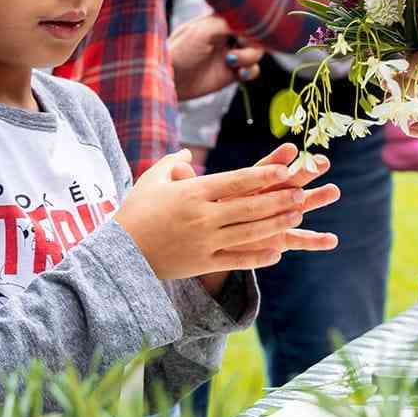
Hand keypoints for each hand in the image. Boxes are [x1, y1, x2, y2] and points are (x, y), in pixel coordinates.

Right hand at [115, 147, 338, 283]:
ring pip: (248, 232)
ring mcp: (204, 241)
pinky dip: (259, 257)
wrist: (116, 255)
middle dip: (278, 199)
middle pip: (249, 206)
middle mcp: (202, 216)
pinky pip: (236, 260)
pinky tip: (278, 252)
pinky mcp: (202, 263)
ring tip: (297, 216)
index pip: (237, 181)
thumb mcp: (152, 180)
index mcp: (194, 192)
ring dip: (276, 224)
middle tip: (301, 192)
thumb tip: (189, 153)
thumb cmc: (135, 213)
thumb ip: (174, 164)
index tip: (286, 171)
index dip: (264, 177)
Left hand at [169, 13, 265, 100]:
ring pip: (257, 52)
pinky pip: (253, 69)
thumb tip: (249, 24)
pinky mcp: (233, 72)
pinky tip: (239, 74)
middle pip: (256, 34)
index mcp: (220, 21)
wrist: (168, 80)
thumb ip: (226, 24)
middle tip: (238, 46)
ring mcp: (231, 53)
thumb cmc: (179, 51)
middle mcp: (228, 36)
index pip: (246, 16)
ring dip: (249, 57)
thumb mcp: (202, 32)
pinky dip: (251, 71)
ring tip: (232, 62)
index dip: (250, 24)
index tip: (242, 32)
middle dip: (252, 41)